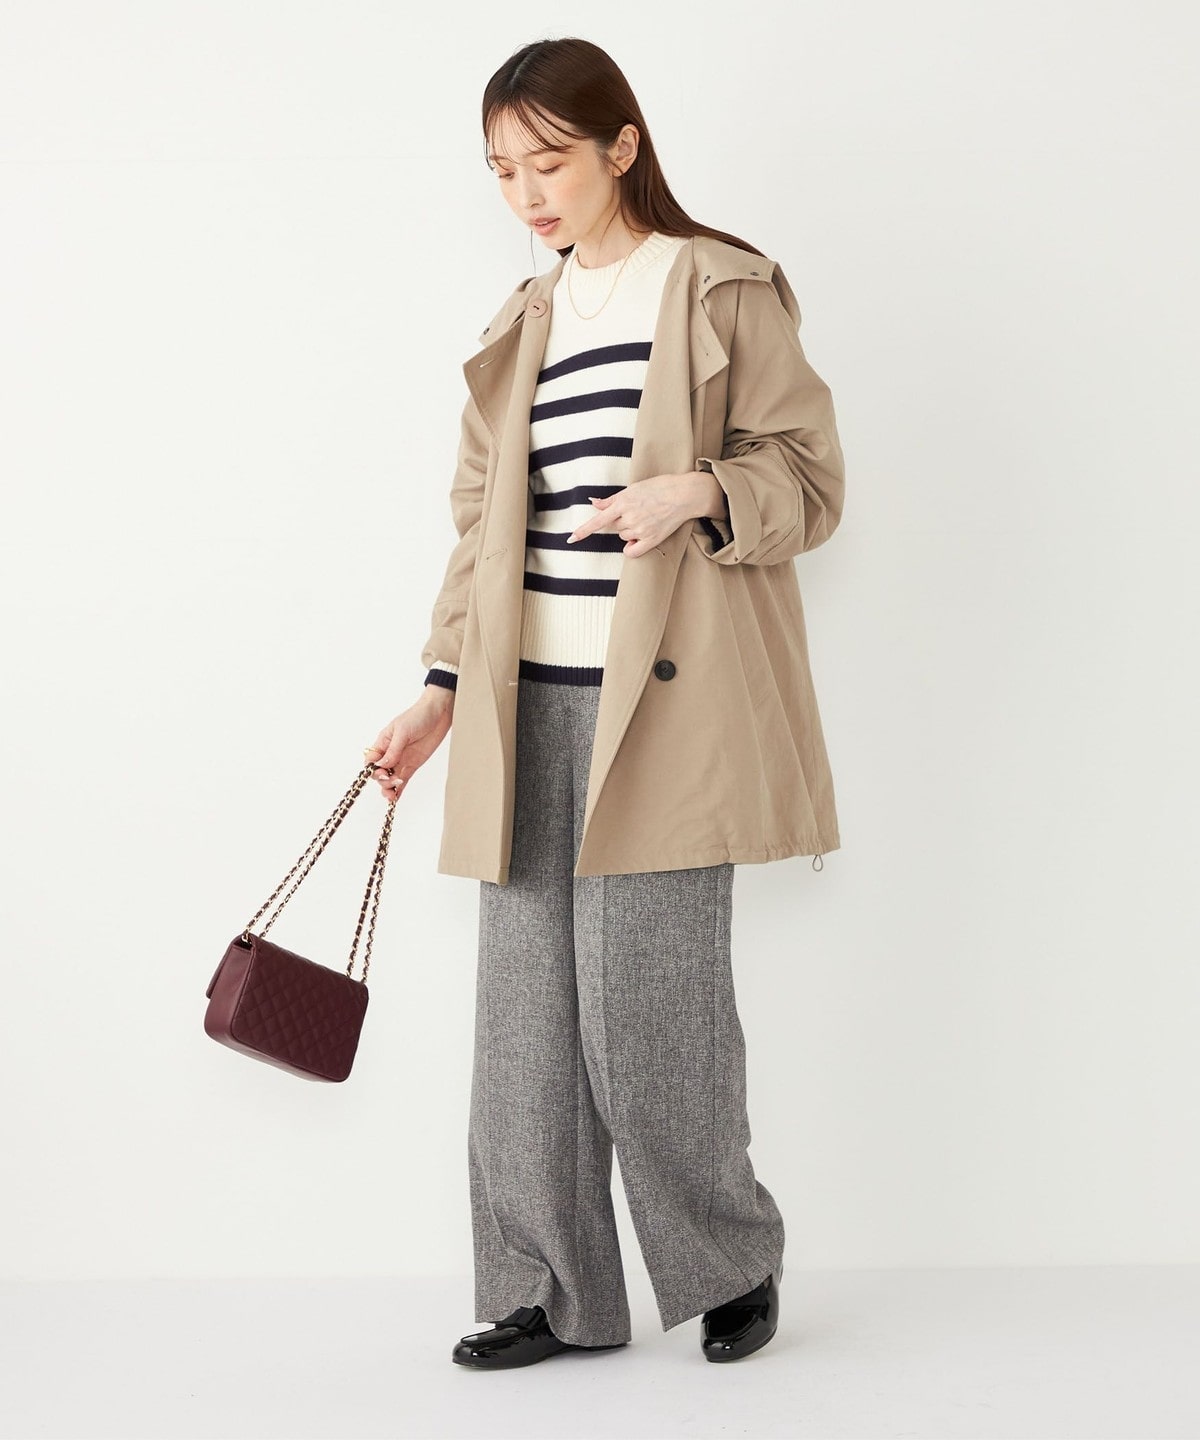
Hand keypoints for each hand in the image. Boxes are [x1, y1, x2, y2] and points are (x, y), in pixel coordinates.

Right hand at [363, 687, 454, 802]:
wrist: (438, 713)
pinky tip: (396, 798)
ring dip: (389, 788)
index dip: (372, 770)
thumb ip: (393, 750)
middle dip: (382, 780)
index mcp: (383, 743)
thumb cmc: (418, 716)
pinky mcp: (413, 765)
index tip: (381, 772)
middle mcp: (390, 753)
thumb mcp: (403, 731)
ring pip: (390, 778)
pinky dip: (399, 789)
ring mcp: (402, 760)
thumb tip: (382, 765)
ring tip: (392, 795)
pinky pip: (403, 780)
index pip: (371, 761)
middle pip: (379, 772)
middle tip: (392, 780)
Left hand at [565, 472, 718, 556]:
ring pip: (623, 536)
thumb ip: (612, 499)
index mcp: (623, 503)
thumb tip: (593, 503)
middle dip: (620, 520)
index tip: (570, 539)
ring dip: (629, 530)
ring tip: (646, 517)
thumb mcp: (633, 488)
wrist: (684, 494)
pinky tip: (639, 538)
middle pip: (613, 527)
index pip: (598, 520)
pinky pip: (632, 551)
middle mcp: (630, 517)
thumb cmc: (659, 487)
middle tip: (637, 510)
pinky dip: (632, 546)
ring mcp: (640, 529)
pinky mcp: (651, 539)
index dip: (583, 531)